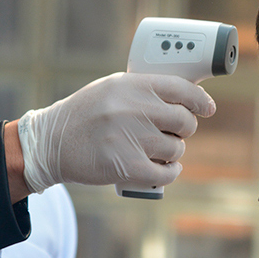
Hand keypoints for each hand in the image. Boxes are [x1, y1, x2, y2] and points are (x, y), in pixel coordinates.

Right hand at [16, 72, 215, 193]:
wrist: (51, 142)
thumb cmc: (85, 113)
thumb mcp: (111, 88)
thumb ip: (143, 90)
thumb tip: (184, 96)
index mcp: (132, 85)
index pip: (182, 89)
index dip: (200, 100)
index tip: (207, 108)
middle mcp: (135, 109)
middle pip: (184, 121)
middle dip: (184, 128)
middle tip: (175, 131)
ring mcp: (132, 138)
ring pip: (176, 148)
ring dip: (173, 151)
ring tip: (158, 150)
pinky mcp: (128, 167)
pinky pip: (166, 172)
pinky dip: (170, 172)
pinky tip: (165, 168)